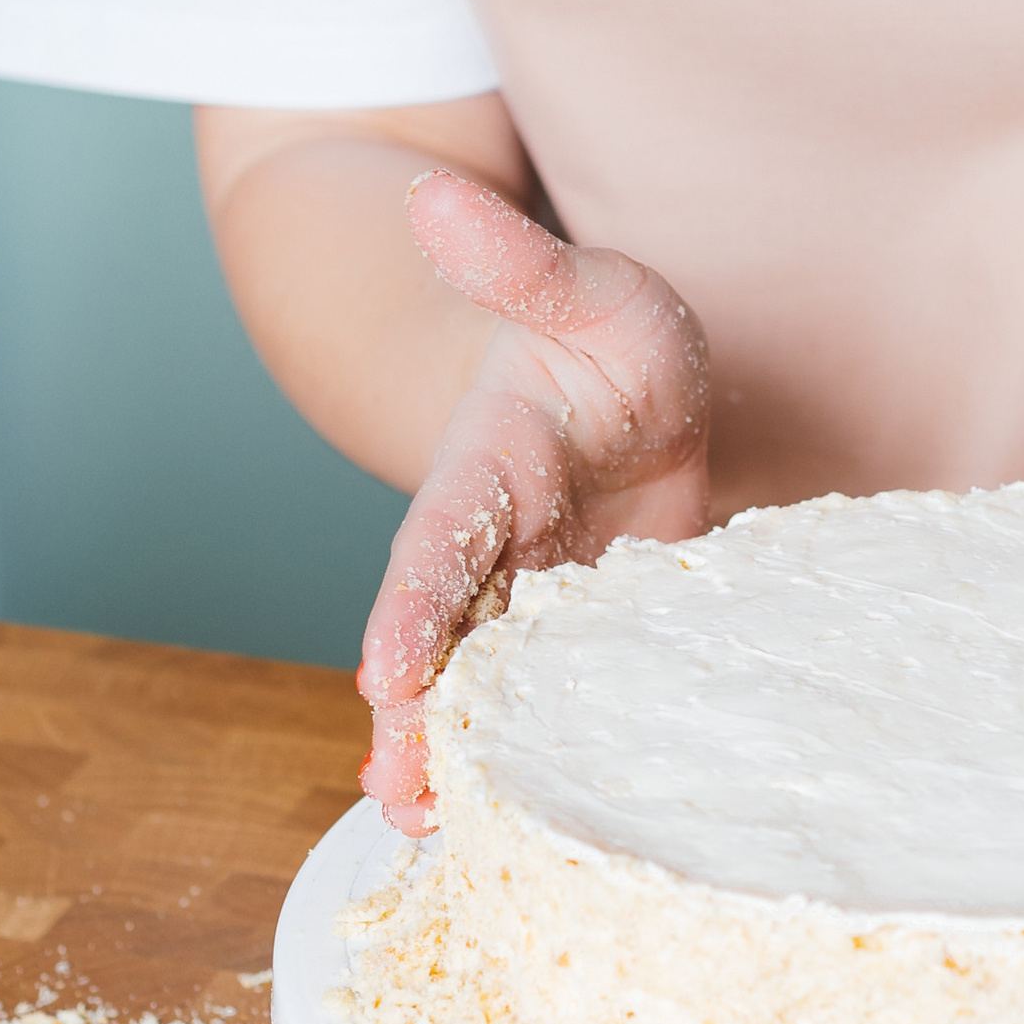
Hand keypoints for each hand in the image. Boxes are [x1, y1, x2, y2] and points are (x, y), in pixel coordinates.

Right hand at [357, 175, 709, 833]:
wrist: (640, 383)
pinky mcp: (590, 627)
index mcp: (493, 461)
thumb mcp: (586, 287)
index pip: (443, 539)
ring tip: (422, 827)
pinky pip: (554, 695)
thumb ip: (517, 261)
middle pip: (446, 634)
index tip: (382, 670)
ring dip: (455, 749)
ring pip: (487, 678)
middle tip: (396, 795)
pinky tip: (506, 818)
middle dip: (414, 712)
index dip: (412, 604)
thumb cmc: (608, 331)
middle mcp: (502, 541)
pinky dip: (529, 750)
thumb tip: (435, 196)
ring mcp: (542, 592)